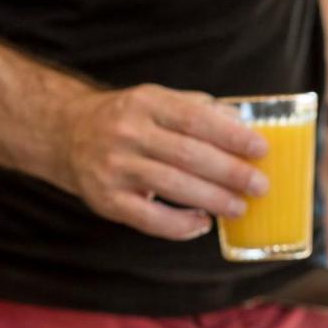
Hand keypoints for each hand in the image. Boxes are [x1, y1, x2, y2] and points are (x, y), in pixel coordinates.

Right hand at [58, 85, 269, 239]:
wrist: (67, 135)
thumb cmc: (128, 121)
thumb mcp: (157, 102)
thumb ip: (198, 110)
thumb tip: (243, 125)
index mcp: (146, 102)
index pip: (196, 118)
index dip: (232, 136)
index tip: (261, 150)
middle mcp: (127, 132)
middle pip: (188, 154)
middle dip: (230, 173)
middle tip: (259, 186)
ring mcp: (115, 167)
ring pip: (173, 186)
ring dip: (212, 200)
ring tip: (238, 207)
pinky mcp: (107, 200)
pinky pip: (151, 219)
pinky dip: (182, 225)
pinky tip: (203, 223)